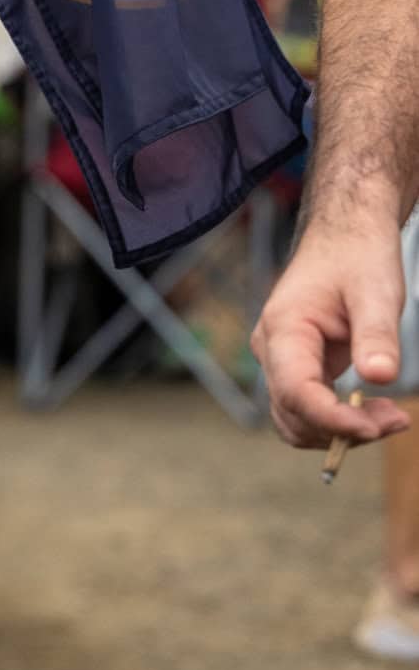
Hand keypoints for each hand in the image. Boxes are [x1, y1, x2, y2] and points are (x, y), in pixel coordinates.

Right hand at [250, 217, 411, 447]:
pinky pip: (308, 409)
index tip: (375, 429)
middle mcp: (272, 350)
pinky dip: (338, 421)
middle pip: (293, 414)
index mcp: (283, 329)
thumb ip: (377, 335)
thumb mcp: (377, 291)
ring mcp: (281, 361)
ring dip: (339, 432)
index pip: (296, 391)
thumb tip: (380, 377)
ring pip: (297, 420)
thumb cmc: (359, 257)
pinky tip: (373, 412)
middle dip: (341, 430)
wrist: (346, 237)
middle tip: (398, 420)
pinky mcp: (296, 367)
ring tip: (390, 418)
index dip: (332, 419)